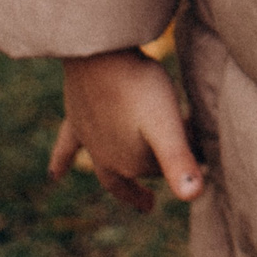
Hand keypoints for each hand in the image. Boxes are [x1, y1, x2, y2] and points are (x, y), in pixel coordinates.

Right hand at [51, 47, 205, 211]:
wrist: (98, 56)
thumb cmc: (138, 88)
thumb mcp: (165, 125)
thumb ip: (178, 160)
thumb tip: (195, 196)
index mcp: (129, 162)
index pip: (162, 169)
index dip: (183, 160)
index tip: (202, 154)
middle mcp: (105, 156)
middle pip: (136, 172)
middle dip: (153, 177)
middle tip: (153, 200)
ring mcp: (89, 138)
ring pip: (105, 167)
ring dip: (121, 183)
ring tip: (132, 198)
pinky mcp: (76, 118)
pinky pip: (67, 146)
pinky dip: (62, 161)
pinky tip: (54, 176)